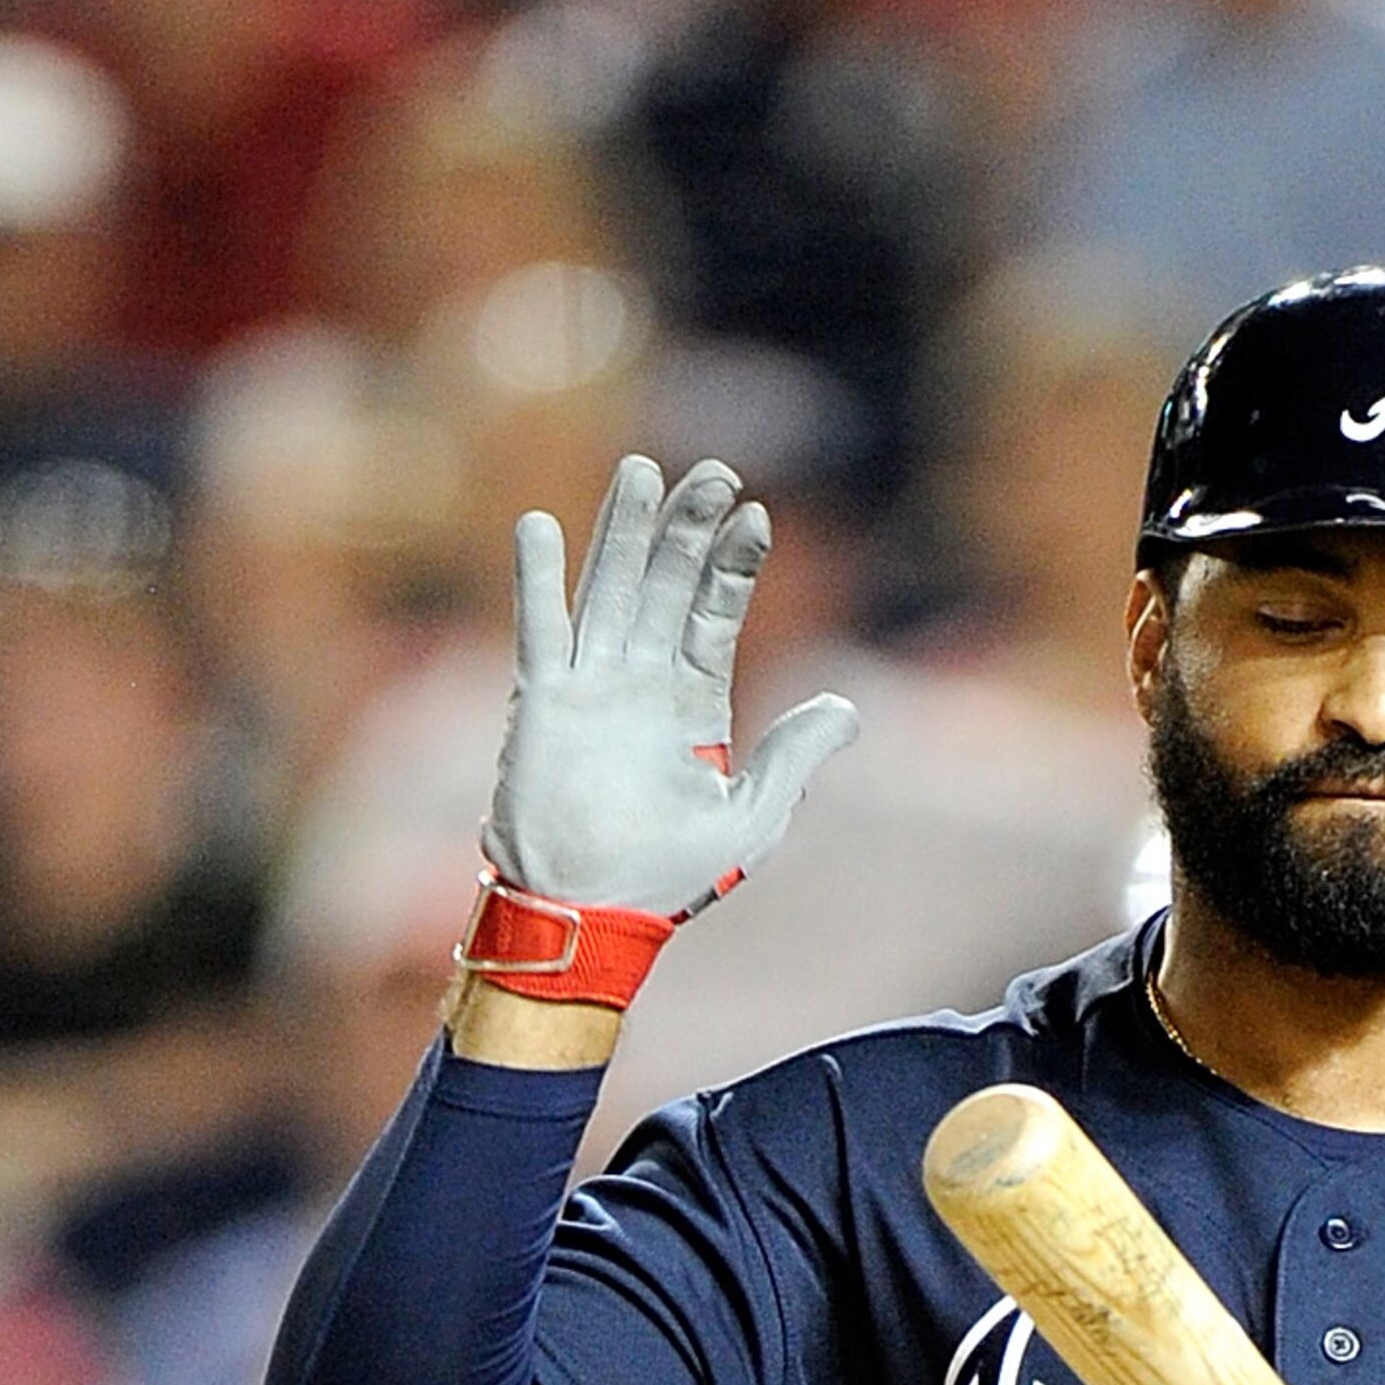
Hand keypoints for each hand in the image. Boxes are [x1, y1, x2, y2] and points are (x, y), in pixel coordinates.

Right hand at [487, 456, 860, 923]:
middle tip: (714, 471)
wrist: (590, 914)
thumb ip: (792, 759)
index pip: (715, 614)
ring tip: (644, 472)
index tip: (756, 517)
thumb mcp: (751, 819)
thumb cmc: (667, 878)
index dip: (734, 565)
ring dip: (624, 531)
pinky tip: (540, 525)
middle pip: (667, 584)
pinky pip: (540, 627)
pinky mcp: (542, 699)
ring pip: (610, 587)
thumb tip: (847, 709)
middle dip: (689, 529)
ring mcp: (590, 683)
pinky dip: (537, 577)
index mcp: (692, 703)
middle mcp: (641, 680)